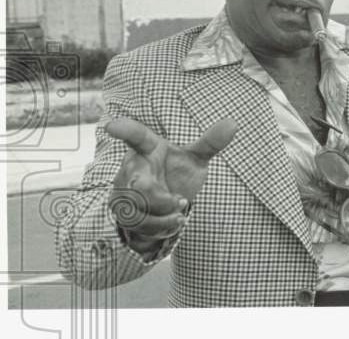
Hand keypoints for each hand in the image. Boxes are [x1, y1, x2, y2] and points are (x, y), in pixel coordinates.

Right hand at [108, 117, 237, 248]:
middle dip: (162, 199)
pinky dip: (160, 228)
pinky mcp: (122, 212)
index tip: (112, 125)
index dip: (125, 130)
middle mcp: (130, 168)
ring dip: (164, 217)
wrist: (166, 202)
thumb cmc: (177, 172)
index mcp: (148, 148)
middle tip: (181, 202)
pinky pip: (138, 225)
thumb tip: (233, 123)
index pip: (136, 137)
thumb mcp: (195, 158)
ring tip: (179, 213)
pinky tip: (172, 222)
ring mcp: (122, 190)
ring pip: (138, 210)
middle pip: (140, 186)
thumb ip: (210, 142)